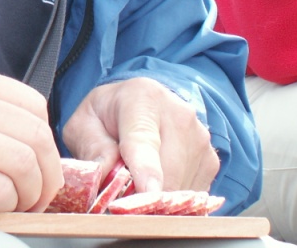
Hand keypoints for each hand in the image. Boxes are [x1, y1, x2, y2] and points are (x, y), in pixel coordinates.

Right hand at [0, 58, 62, 229]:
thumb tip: (37, 143)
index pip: (33, 103)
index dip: (46, 143)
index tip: (40, 167)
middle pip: (34, 134)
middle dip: (47, 175)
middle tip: (38, 197)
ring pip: (22, 163)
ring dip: (29, 195)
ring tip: (16, 205)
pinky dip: (4, 208)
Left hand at [61, 77, 218, 193]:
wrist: (141, 103)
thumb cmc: (108, 115)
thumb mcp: (85, 123)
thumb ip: (92, 148)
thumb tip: (104, 178)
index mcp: (142, 99)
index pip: (144, 141)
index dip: (146, 170)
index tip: (147, 192)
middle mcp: (179, 115)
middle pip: (166, 173)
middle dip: (142, 195)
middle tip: (119, 195)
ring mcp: (200, 139)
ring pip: (180, 189)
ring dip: (157, 197)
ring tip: (137, 180)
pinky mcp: (212, 161)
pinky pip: (192, 194)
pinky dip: (172, 198)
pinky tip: (156, 182)